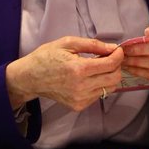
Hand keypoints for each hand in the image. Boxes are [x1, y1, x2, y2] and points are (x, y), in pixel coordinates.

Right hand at [6, 36, 122, 110]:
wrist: (30, 78)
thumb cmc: (47, 57)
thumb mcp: (68, 43)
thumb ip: (93, 45)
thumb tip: (112, 48)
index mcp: (79, 69)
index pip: (111, 64)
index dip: (118, 55)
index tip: (117, 50)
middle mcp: (81, 87)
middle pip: (115, 78)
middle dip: (116, 66)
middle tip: (108, 58)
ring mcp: (80, 98)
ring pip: (109, 88)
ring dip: (109, 76)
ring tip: (97, 67)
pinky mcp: (78, 106)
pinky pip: (99, 95)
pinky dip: (99, 85)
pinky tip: (89, 78)